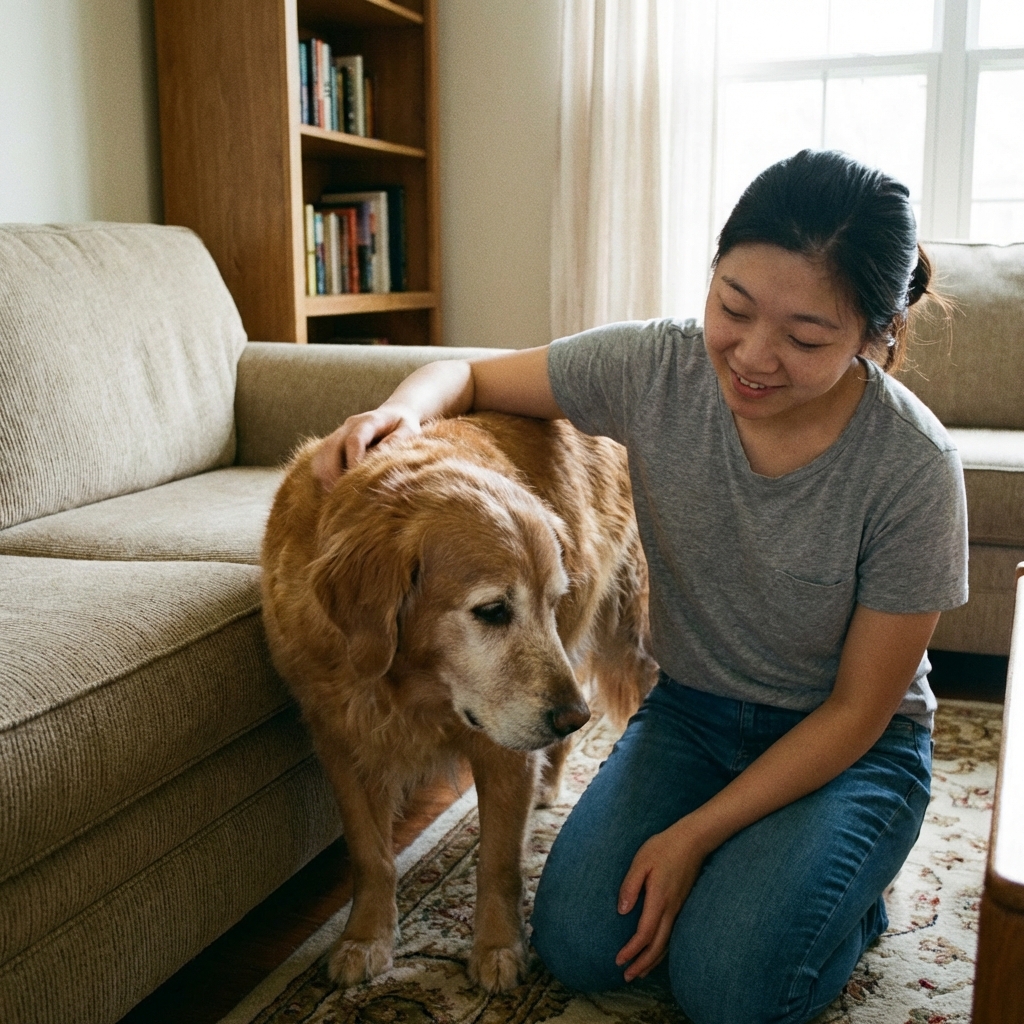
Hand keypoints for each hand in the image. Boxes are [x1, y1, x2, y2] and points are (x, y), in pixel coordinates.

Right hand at [312, 405, 421, 489]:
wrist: (394, 413)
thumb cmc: (404, 425)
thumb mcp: (409, 430)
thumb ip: (397, 441)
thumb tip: (379, 457)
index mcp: (368, 421)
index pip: (354, 440)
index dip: (353, 460)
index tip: (357, 479)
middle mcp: (349, 425)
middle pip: (332, 447)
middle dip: (334, 471)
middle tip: (343, 492)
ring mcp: (339, 433)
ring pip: (322, 452)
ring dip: (325, 474)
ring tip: (334, 494)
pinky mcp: (334, 442)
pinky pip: (320, 457)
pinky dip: (322, 473)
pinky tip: (330, 488)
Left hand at [615, 819, 708, 981]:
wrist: (693, 840)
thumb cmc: (663, 847)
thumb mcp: (641, 861)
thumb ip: (630, 886)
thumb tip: (622, 911)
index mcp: (659, 899)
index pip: (645, 934)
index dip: (632, 951)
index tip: (618, 961)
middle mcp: (671, 909)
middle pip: (657, 946)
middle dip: (642, 964)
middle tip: (626, 976)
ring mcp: (679, 908)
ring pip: (667, 944)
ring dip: (652, 961)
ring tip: (639, 972)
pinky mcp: (682, 905)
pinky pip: (672, 935)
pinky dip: (663, 950)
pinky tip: (656, 952)